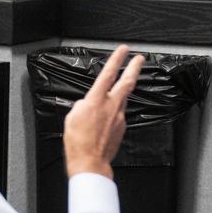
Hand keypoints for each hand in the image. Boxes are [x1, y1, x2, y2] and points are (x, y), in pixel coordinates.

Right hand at [62, 46, 144, 179]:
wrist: (90, 162)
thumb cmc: (78, 142)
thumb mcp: (71, 118)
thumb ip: (81, 106)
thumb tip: (86, 103)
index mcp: (96, 101)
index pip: (108, 74)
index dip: (116, 60)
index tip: (122, 50)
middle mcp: (111, 106)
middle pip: (127, 82)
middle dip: (134, 68)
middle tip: (139, 58)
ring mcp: (119, 117)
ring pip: (123, 98)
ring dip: (124, 90)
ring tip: (123, 84)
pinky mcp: (121, 127)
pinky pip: (118, 114)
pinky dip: (113, 112)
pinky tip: (106, 118)